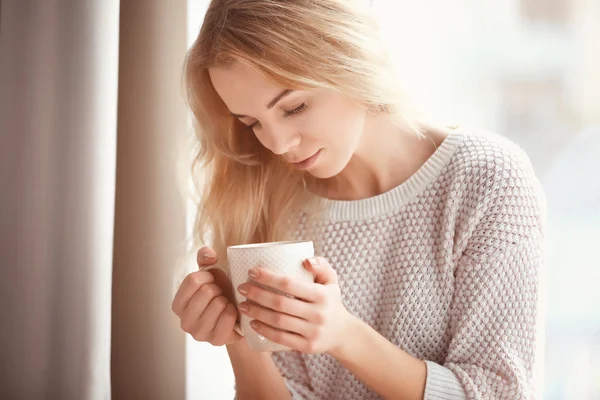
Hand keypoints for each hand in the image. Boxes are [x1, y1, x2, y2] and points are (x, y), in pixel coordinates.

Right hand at [172, 246, 242, 345]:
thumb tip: (209, 255)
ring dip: (226, 300)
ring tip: (225, 304)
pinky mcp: (216, 341)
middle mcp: (184, 321)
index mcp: (178, 304)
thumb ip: (205, 258)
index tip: (211, 281)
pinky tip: (231, 313)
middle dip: (218, 289)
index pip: (192, 280)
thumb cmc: (220, 292)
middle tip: (220, 295)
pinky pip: (228, 317)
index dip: (207, 276)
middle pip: (206, 291)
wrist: (237, 315)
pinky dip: (234, 311)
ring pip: (218, 303)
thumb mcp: (210, 273)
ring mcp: (199, 333)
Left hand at [236, 257, 351, 354]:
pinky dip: (264, 331)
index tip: (252, 272)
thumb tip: (305, 260)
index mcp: (322, 295)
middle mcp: (318, 314)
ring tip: (242, 305)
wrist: (343, 333)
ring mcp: (313, 332)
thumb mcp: (332, 280)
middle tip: (242, 288)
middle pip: (280, 303)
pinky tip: (252, 323)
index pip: (289, 284)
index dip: (268, 277)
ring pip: (278, 321)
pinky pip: (281, 338)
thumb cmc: (330, 301)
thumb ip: (321, 265)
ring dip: (256, 312)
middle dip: (256, 294)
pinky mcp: (307, 346)